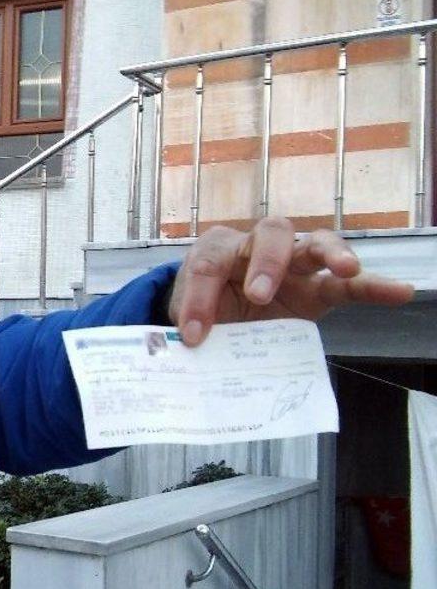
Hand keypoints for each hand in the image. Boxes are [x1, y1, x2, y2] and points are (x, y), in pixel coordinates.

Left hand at [168, 217, 414, 345]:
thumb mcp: (187, 317)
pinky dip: (375, 285)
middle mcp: (256, 247)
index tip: (194, 335)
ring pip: (315, 243)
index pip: (209, 263)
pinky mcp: (318, 289)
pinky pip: (350, 284)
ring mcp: (292, 265)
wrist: (215, 317)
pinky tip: (401, 291)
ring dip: (331, 253)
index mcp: (217, 250)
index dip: (199, 298)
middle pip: (270, 233)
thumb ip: (191, 328)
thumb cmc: (203, 310)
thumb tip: (189, 354)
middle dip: (266, 262)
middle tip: (257, 295)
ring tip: (347, 268)